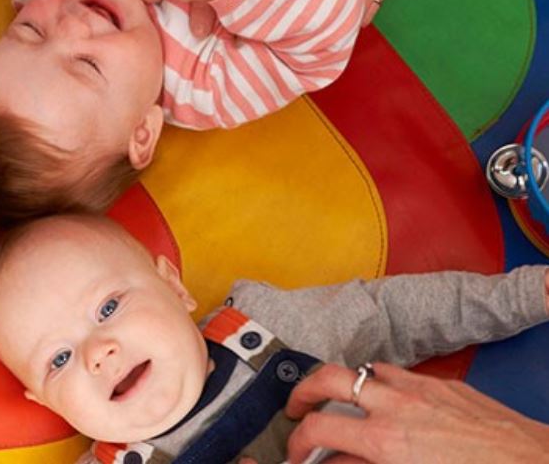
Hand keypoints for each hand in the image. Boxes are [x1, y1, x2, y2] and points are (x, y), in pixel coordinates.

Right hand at [283, 363, 548, 462]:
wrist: (531, 463)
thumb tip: (340, 463)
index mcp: (384, 439)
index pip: (317, 428)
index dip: (297, 442)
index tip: (296, 452)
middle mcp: (397, 406)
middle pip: (328, 377)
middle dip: (303, 390)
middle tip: (297, 406)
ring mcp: (422, 389)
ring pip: (366, 369)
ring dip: (347, 384)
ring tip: (344, 402)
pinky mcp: (446, 385)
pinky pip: (402, 374)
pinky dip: (387, 384)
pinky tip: (394, 404)